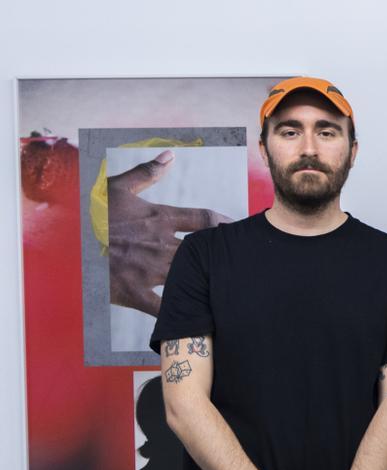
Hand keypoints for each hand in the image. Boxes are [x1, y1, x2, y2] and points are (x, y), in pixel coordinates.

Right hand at [107, 149, 231, 315]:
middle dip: (223, 255)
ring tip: (228, 286)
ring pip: (191, 276)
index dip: (226, 224)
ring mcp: (149, 269)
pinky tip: (199, 314)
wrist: (63, 243)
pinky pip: (165, 306)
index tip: (239, 230)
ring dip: (209, 280)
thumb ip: (146, 173)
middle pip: (205, 250)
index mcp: (159, 218)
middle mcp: (160, 244)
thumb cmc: (91, 214)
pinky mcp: (135, 292)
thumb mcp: (116, 188)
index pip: (204, 219)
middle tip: (242, 258)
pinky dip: (182, 311)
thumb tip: (171, 155)